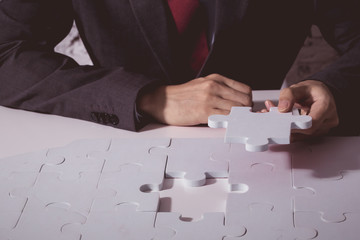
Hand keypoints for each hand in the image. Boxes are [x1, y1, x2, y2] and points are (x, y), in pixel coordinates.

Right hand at [137, 74, 251, 125]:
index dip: (247, 101)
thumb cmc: (182, 95)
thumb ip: (220, 89)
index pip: (245, 89)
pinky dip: (230, 123)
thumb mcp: (203, 84)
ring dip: (239, 119)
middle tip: (241, 118)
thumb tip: (236, 101)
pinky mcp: (204, 112)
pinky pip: (226, 118)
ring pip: (238, 110)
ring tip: (233, 123)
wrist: (162, 101)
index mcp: (216, 78)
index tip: (244, 109)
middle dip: (246, 112)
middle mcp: (215, 86)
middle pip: (244, 101)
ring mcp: (209, 99)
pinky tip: (226, 125)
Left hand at [265, 80, 338, 140]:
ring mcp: (322, 129)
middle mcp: (327, 121)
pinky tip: (279, 121)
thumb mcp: (300, 86)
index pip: (312, 122)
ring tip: (272, 115)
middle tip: (269, 114)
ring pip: (300, 135)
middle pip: (304, 131)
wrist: (320, 94)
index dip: (296, 125)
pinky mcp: (314, 134)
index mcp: (326, 107)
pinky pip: (299, 135)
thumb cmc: (313, 91)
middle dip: (284, 124)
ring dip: (283, 128)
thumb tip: (282, 109)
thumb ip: (288, 95)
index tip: (281, 121)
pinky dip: (287, 129)